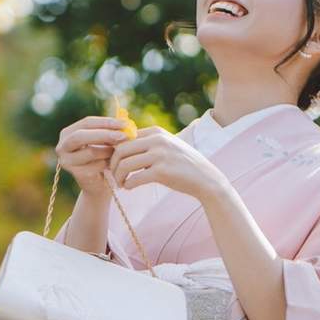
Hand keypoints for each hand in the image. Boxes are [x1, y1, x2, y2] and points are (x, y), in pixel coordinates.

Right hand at [55, 116, 131, 197]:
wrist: (99, 184)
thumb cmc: (103, 158)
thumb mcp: (104, 141)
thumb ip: (111, 130)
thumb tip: (125, 121)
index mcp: (67, 133)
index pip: (86, 122)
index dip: (105, 122)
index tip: (124, 123)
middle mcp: (62, 146)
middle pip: (80, 136)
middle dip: (104, 134)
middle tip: (124, 135)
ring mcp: (67, 161)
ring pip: (91, 152)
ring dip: (109, 151)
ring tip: (118, 152)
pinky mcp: (77, 174)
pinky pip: (96, 166)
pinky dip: (108, 164)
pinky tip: (113, 165)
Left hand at [108, 127, 226, 200]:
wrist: (206, 179)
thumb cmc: (182, 164)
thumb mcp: (167, 146)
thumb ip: (148, 143)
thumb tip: (119, 146)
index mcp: (156, 132)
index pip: (124, 137)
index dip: (115, 151)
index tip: (114, 162)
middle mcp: (157, 140)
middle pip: (120, 149)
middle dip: (113, 164)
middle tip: (113, 174)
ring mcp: (160, 155)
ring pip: (124, 164)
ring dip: (118, 176)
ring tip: (120, 183)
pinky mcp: (161, 172)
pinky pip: (134, 178)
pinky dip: (128, 184)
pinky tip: (128, 187)